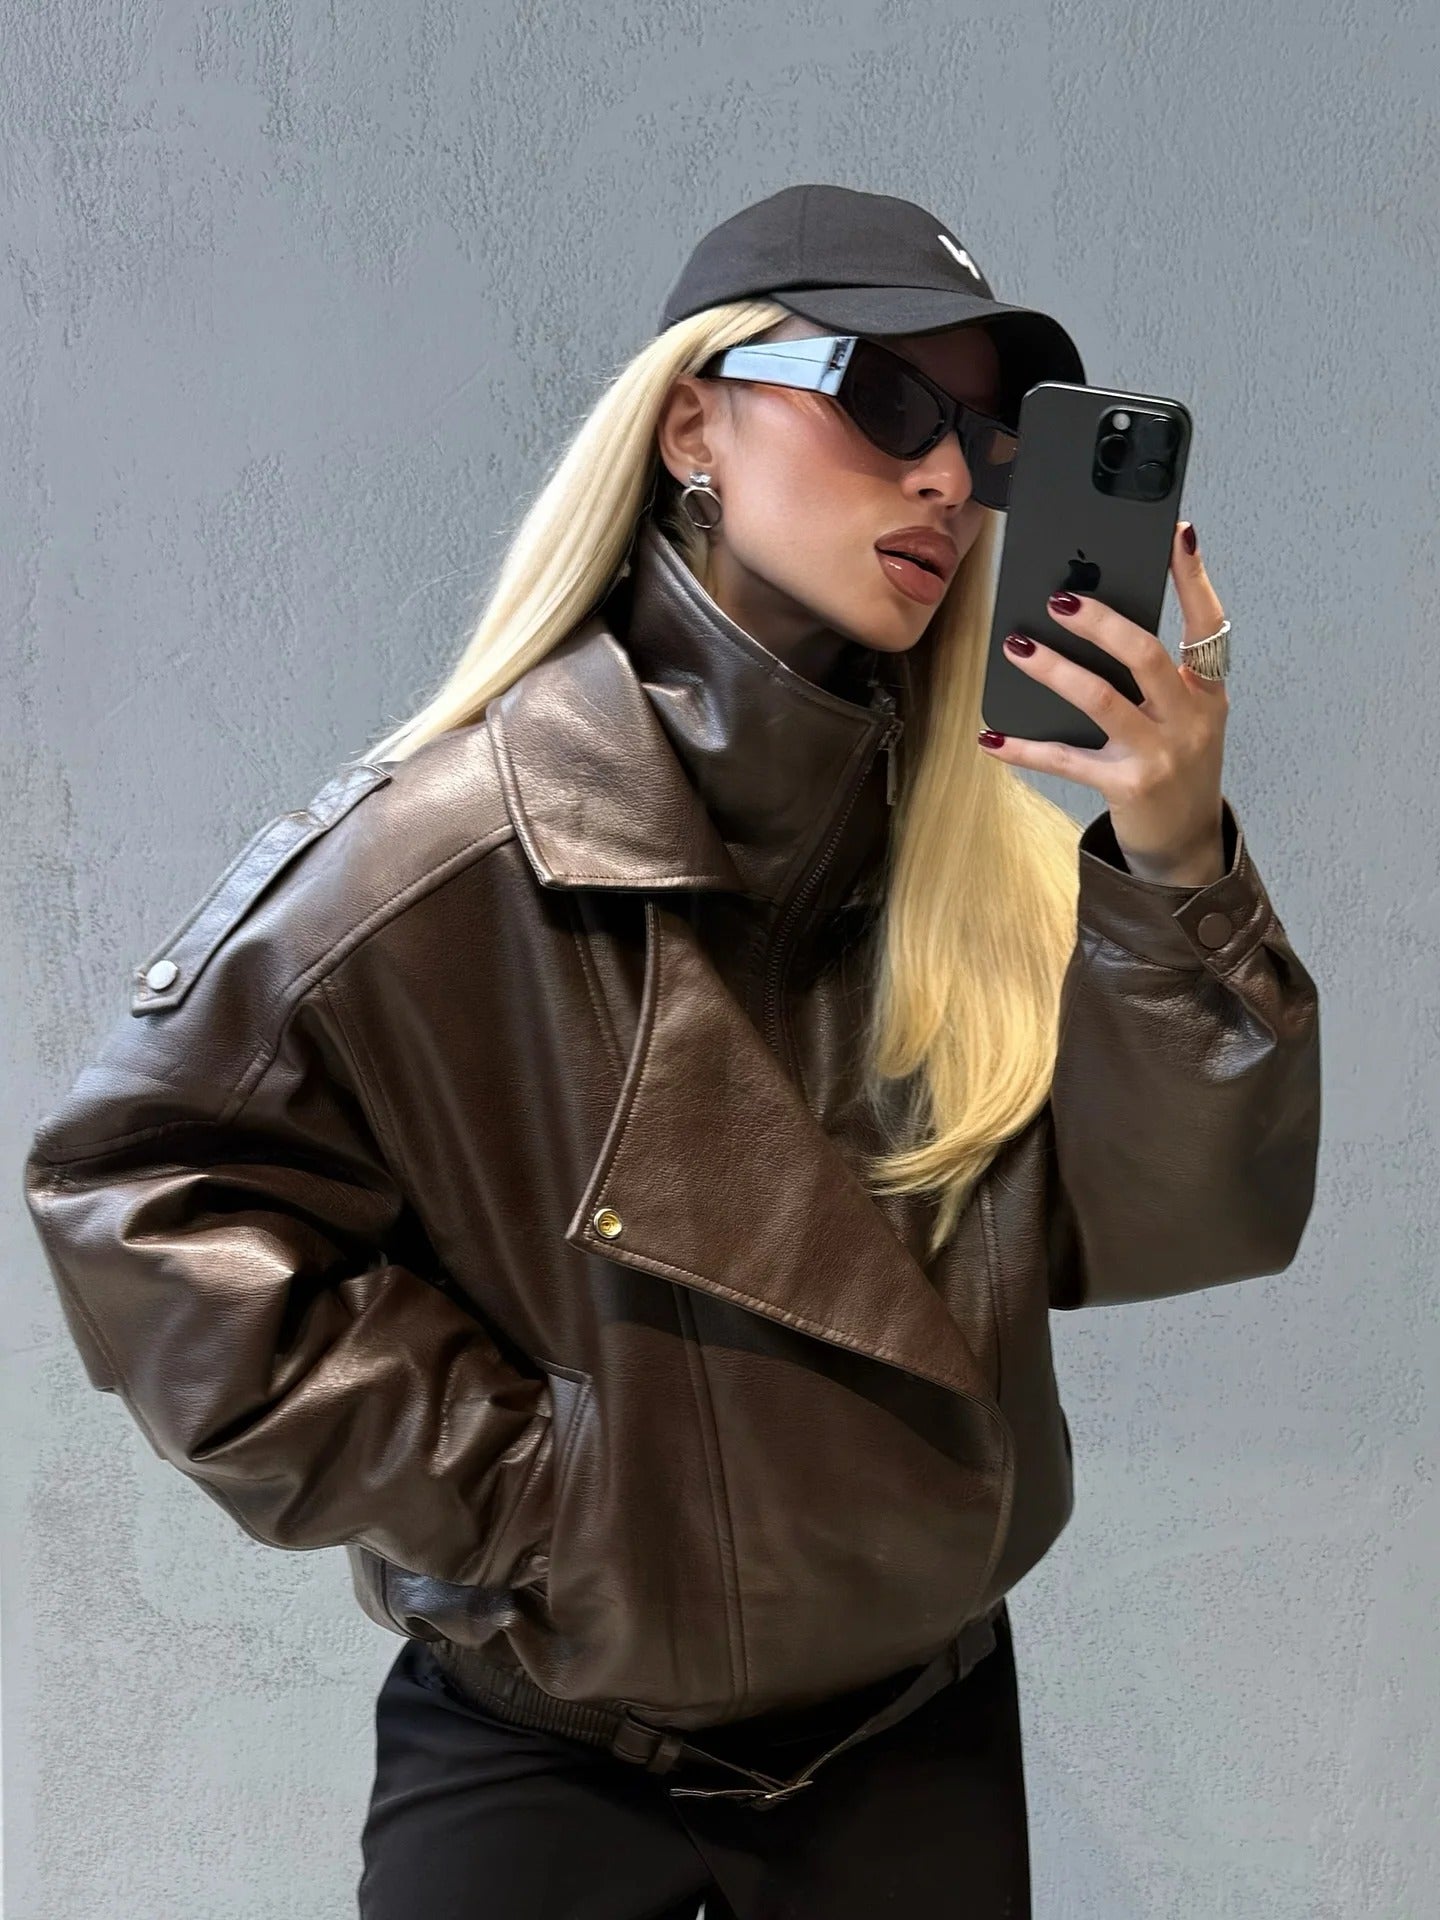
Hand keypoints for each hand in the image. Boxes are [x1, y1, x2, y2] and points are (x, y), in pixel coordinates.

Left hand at [978, 520, 1229, 884]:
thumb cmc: (1177, 766)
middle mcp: (1190, 717)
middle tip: (1057, 598)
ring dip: (1053, 670)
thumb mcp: (1184, 715)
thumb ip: (1155, 674)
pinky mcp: (1127, 786)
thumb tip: (1094, 618)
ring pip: (1101, 699)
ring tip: (1016, 646)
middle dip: (1100, 622)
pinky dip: (1024, 748)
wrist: (1187, 844)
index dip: (1192, 576)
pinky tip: (991, 736)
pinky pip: (1066, 759)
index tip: (1176, 532)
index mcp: (1207, 689)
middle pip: (1144, 654)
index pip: (1206, 621)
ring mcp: (1160, 753)